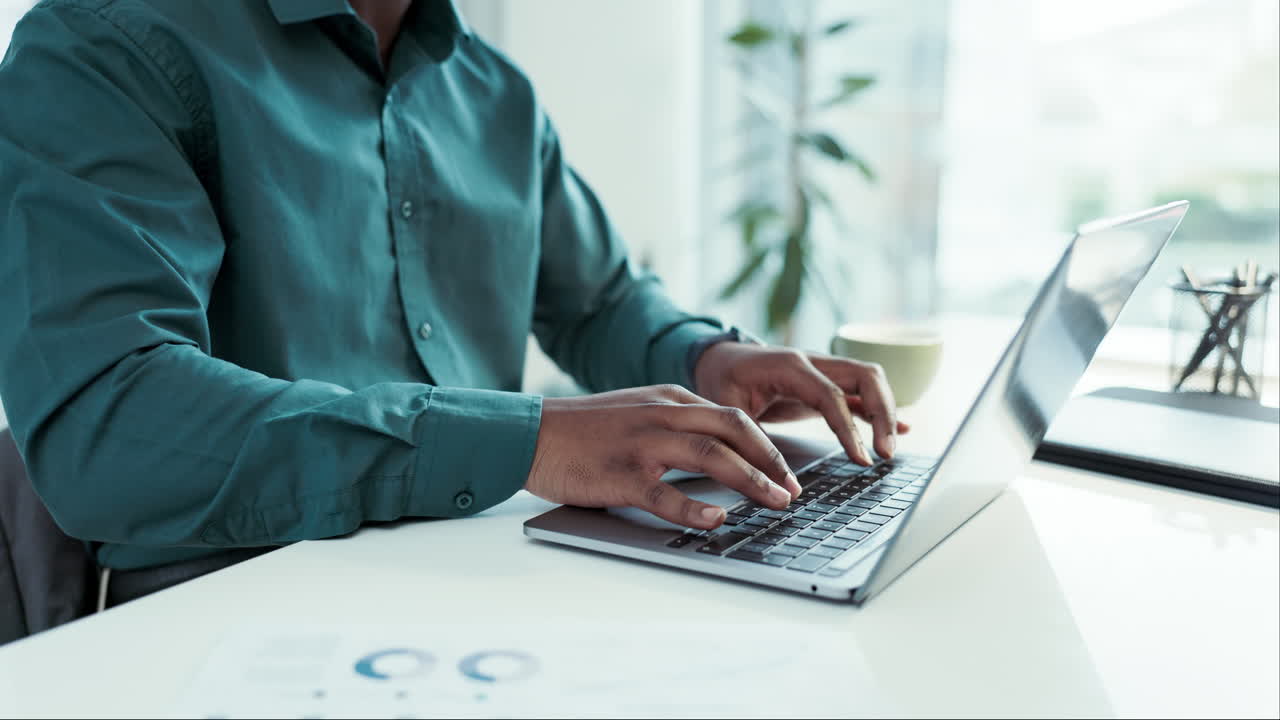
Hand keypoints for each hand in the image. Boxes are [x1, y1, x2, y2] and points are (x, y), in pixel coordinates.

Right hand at [526, 385, 802, 529]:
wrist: (530, 433)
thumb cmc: (583, 429)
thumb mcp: (637, 410)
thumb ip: (675, 422)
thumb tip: (720, 449)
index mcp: (669, 399)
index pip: (733, 416)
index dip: (768, 445)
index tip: (788, 472)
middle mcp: (662, 415)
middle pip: (734, 428)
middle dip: (772, 460)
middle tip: (793, 489)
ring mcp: (642, 444)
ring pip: (712, 455)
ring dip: (751, 481)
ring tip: (776, 503)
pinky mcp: (621, 475)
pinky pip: (666, 493)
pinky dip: (696, 508)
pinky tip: (717, 520)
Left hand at [693, 342, 909, 465]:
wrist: (719, 357)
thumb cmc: (721, 380)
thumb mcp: (725, 408)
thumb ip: (747, 438)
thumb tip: (774, 480)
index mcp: (788, 365)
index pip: (831, 395)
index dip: (849, 429)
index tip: (861, 459)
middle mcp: (812, 361)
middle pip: (865, 376)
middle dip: (883, 413)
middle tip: (886, 454)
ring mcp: (823, 369)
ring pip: (869, 380)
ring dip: (886, 411)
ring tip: (890, 450)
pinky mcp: (826, 383)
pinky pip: (861, 392)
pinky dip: (880, 410)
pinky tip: (901, 429)